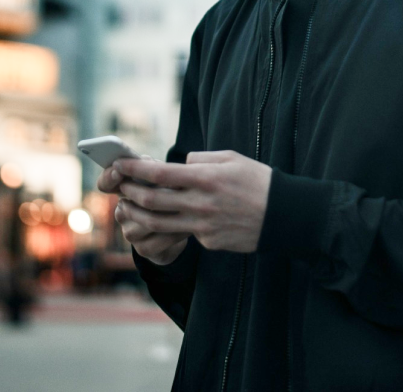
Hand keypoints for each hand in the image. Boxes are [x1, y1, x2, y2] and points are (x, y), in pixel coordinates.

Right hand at [98, 159, 187, 264]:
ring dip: (169, 215)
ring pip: (147, 221)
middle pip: (131, 203)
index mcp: (123, 190)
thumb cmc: (170, 194)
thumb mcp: (164, 177)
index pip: (105, 183)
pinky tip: (188, 227)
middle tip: (174, 190)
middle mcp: (122, 212)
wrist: (180, 228)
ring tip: (187, 209)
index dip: (109, 177)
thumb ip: (153, 169)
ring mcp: (130, 232)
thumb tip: (147, 162)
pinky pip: (158, 240)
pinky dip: (175, 232)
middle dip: (154, 195)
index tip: (119, 171)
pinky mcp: (143, 249)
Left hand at [114, 150, 272, 253]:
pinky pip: (184, 233)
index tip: (119, 164)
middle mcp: (200, 203)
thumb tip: (181, 164)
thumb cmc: (258, 182)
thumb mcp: (232, 159)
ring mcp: (203, 226)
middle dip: (130, 192)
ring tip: (128, 207)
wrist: (283, 215)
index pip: (159, 174)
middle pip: (152, 200)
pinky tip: (168, 219)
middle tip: (120, 186)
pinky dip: (172, 226)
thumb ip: (202, 160)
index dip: (134, 169)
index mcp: (206, 178)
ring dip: (138, 214)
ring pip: (159, 223)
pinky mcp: (208, 242)